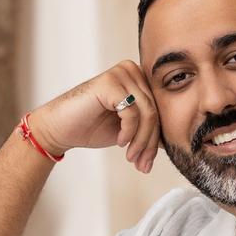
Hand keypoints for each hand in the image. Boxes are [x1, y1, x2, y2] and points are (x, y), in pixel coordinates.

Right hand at [30, 60, 160, 172]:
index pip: (159, 109)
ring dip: (142, 141)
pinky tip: (121, 142)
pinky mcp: (110, 82)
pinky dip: (129, 131)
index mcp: (138, 78)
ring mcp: (120, 73)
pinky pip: (133, 111)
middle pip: (156, 111)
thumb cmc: (91, 127)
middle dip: (150, 143)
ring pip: (147, 112)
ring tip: (132, 158)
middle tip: (142, 165)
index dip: (157, 139)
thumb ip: (149, 129)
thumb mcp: (128, 130)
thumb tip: (176, 140)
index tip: (148, 162)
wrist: (59, 129)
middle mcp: (131, 70)